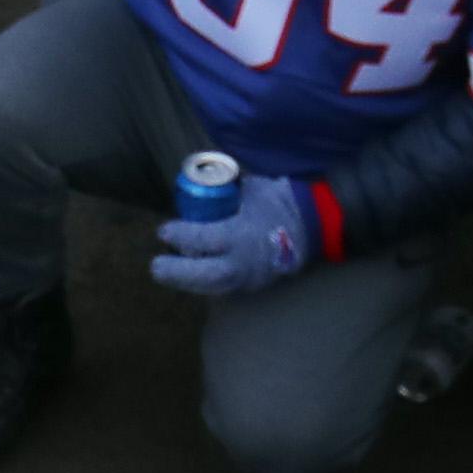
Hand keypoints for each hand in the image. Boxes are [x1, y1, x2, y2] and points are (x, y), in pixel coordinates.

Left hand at [152, 176, 317, 296]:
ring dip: (187, 282)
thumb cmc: (282, 201)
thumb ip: (226, 191)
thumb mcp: (252, 189)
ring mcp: (252, 277)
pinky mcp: (256, 284)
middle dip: (177, 272)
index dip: (182, 235)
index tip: (163, 231)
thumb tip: (200, 183)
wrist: (317, 223)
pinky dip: (205, 284)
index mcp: (243, 234)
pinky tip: (189, 279)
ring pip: (214, 288)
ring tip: (166, 273)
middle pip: (205, 275)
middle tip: (155, 266)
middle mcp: (246, 261)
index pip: (204, 239)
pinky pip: (226, 289)